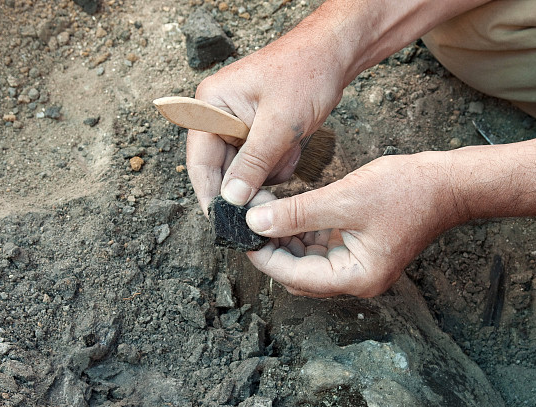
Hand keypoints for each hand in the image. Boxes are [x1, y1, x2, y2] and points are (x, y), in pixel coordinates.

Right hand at [185, 28, 345, 212]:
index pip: (200, 161)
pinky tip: (294, 147)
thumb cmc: (305, 75)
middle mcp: (219, 115)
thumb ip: (253, 163)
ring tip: (288, 151)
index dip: (210, 194)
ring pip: (246, 169)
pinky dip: (280, 162)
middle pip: (222, 168)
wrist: (335, 56)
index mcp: (211, 105)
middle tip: (266, 203)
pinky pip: (264, 162)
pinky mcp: (260, 131)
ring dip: (269, 171)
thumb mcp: (278, 124)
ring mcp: (240, 123)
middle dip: (248, 183)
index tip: (223, 222)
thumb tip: (231, 198)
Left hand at [243, 153, 467, 296]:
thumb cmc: (408, 192)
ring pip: (308, 260)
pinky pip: (322, 246)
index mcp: (356, 277)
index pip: (296, 276)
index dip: (265, 256)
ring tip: (264, 211)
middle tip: (250, 219)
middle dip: (273, 248)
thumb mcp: (345, 199)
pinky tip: (287, 211)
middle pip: (300, 273)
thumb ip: (298, 213)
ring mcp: (359, 264)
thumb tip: (256, 223)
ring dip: (286, 239)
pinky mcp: (360, 248)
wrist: (448, 184)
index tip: (241, 234)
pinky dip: (303, 231)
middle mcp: (356, 278)